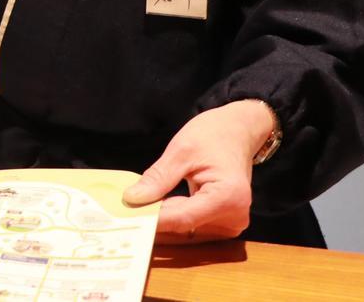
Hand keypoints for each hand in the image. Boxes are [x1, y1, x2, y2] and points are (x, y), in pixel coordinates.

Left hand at [122, 100, 273, 243]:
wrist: (238, 132)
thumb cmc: (213, 135)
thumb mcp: (181, 150)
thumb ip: (159, 178)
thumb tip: (132, 199)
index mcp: (229, 197)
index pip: (183, 219)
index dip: (153, 219)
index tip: (126, 216)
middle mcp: (235, 217)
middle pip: (184, 226)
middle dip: (155, 218)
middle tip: (125, 209)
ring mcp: (231, 224)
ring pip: (186, 229)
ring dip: (163, 218)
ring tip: (141, 204)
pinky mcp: (225, 224)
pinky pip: (193, 225)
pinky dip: (174, 216)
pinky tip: (158, 205)